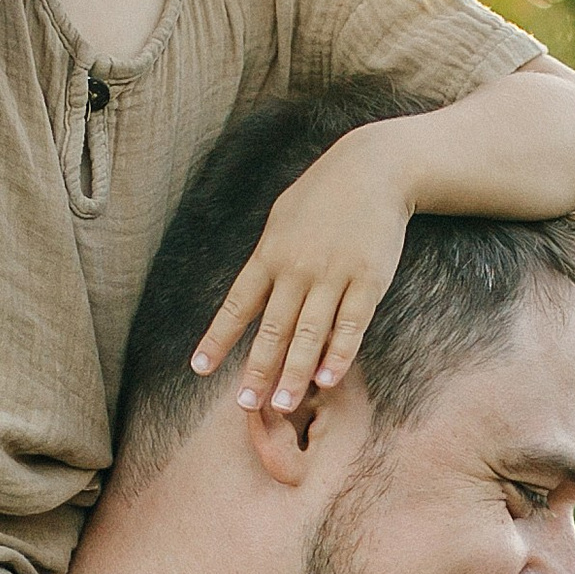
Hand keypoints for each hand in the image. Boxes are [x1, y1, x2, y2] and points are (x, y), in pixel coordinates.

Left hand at [191, 131, 410, 411]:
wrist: (374, 168)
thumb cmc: (324, 196)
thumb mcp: (283, 219)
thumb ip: (267, 259)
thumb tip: (250, 296)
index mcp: (270, 255)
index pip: (238, 304)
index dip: (219, 339)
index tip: (200, 368)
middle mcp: (296, 268)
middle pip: (273, 328)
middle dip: (257, 368)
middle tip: (245, 405)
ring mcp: (333, 274)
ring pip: (310, 332)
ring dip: (295, 372)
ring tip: (283, 404)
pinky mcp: (368, 279)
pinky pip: (351, 323)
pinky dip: (339, 353)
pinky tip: (329, 378)